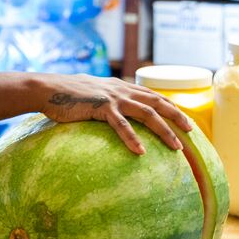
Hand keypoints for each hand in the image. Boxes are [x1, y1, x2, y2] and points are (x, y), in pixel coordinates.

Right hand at [34, 75, 191, 154]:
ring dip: (163, 130)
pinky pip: (120, 124)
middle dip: (176, 116)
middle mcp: (122, 90)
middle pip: (157, 102)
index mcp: (122, 87)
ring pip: (146, 113)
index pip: (153, 95)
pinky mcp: (100, 107)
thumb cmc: (69, 96)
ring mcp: (112, 98)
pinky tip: (140, 152)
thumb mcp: (95, 96)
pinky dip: (132, 138)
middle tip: (191, 131)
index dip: (171, 106)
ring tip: (176, 146)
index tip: (185, 119)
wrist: (48, 89)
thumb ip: (109, 102)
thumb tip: (118, 116)